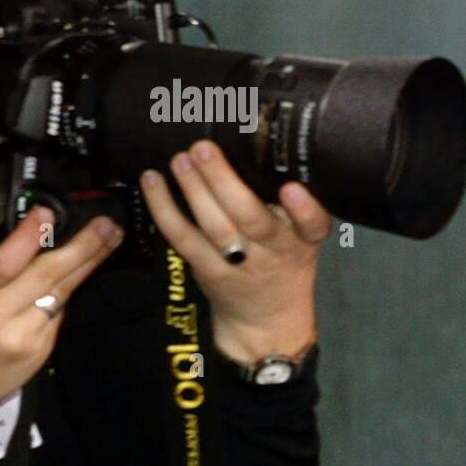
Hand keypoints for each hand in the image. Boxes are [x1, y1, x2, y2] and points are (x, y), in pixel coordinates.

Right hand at [0, 206, 121, 399]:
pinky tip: (91, 265)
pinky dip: (71, 287)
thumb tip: (27, 235)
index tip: (46, 213)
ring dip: (89, 262)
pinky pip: (59, 309)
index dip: (25, 238)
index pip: (3, 266)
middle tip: (106, 224)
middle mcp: (0, 318)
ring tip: (111, 237)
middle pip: (45, 277)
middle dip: (81, 247)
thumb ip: (0, 269)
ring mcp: (24, 336)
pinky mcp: (41, 348)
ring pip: (61, 292)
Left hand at [139, 140, 331, 364]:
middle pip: (251, 218)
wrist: (267, 318)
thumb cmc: (286, 262)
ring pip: (215, 227)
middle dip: (224, 182)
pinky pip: (183, 238)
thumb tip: (255, 147)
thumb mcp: (302, 237)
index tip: (291, 188)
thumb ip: (289, 207)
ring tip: (180, 159)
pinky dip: (165, 209)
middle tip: (204, 148)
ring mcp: (239, 263)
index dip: (303, 208)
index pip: (312, 225)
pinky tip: (152, 181)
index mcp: (303, 239)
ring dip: (194, 190)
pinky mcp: (208, 270)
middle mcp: (273, 251)